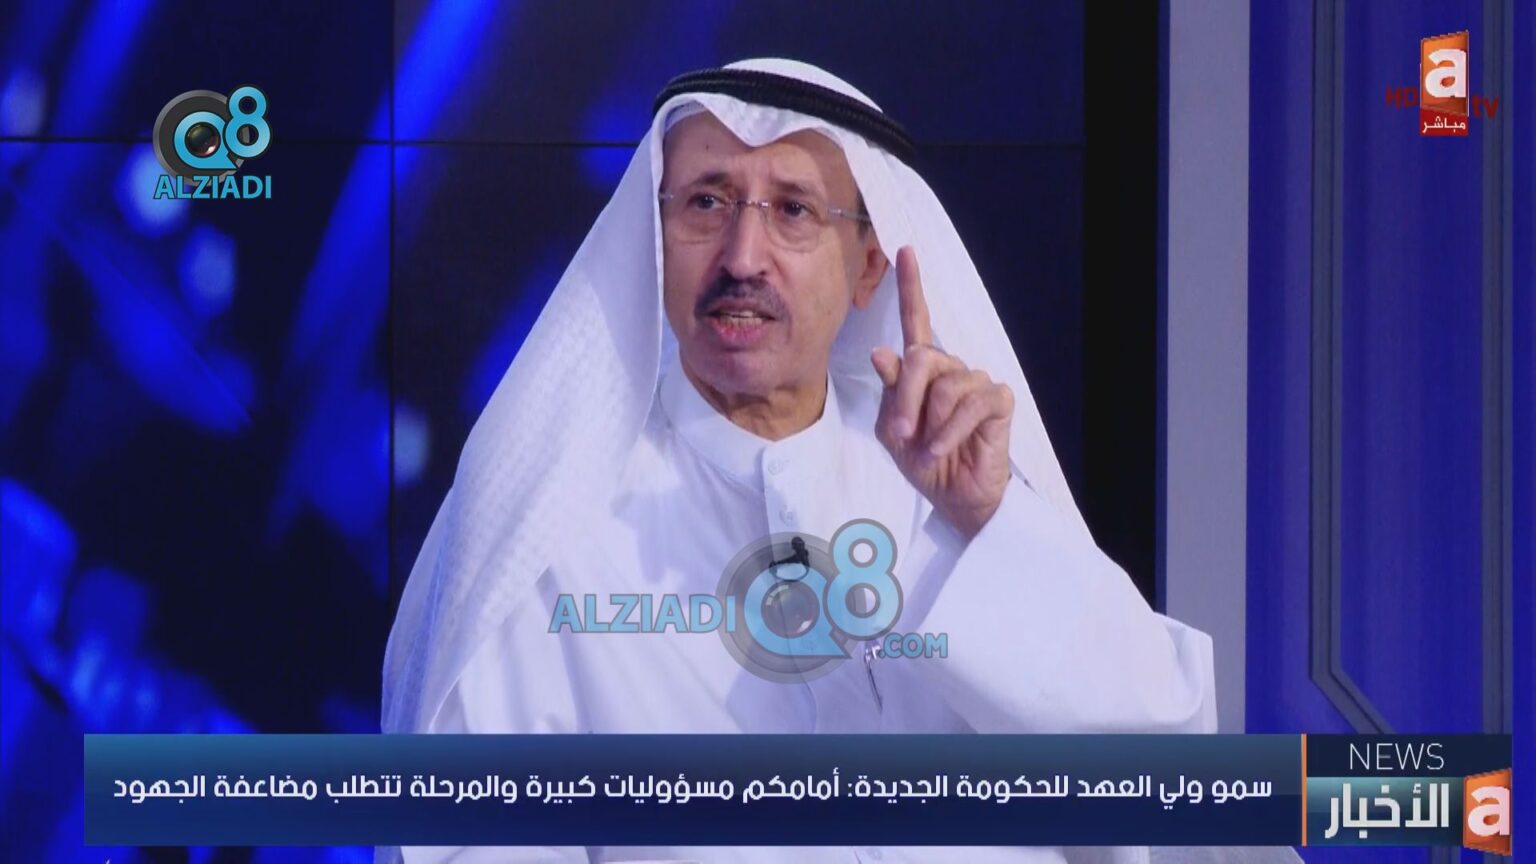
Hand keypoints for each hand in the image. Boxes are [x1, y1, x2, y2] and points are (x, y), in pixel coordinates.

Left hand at [871, 247, 1013, 539]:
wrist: (954, 497)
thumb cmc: (923, 461)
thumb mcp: (893, 428)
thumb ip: (890, 391)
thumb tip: (882, 352)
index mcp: (922, 370)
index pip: (917, 320)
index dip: (911, 285)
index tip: (904, 249)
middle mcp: (950, 368)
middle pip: (922, 358)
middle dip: (906, 400)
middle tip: (902, 434)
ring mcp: (976, 381)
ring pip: (944, 384)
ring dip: (930, 423)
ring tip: (930, 449)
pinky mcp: (997, 399)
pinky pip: (969, 403)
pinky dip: (950, 431)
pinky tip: (945, 448)